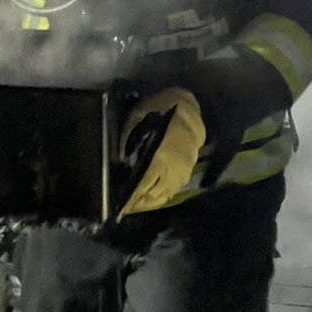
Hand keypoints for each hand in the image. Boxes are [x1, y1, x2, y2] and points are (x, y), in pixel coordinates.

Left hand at [119, 88, 205, 216]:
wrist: (188, 103)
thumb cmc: (159, 108)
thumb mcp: (136, 118)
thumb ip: (127, 140)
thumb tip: (122, 160)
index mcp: (159, 158)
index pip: (144, 186)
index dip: (132, 199)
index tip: (121, 208)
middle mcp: (173, 169)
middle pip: (156, 195)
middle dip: (141, 204)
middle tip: (128, 208)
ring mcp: (184, 169)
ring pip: (167, 193)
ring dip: (153, 201)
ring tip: (140, 205)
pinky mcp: (190, 166)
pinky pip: (176, 187)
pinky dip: (165, 194)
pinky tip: (157, 194)